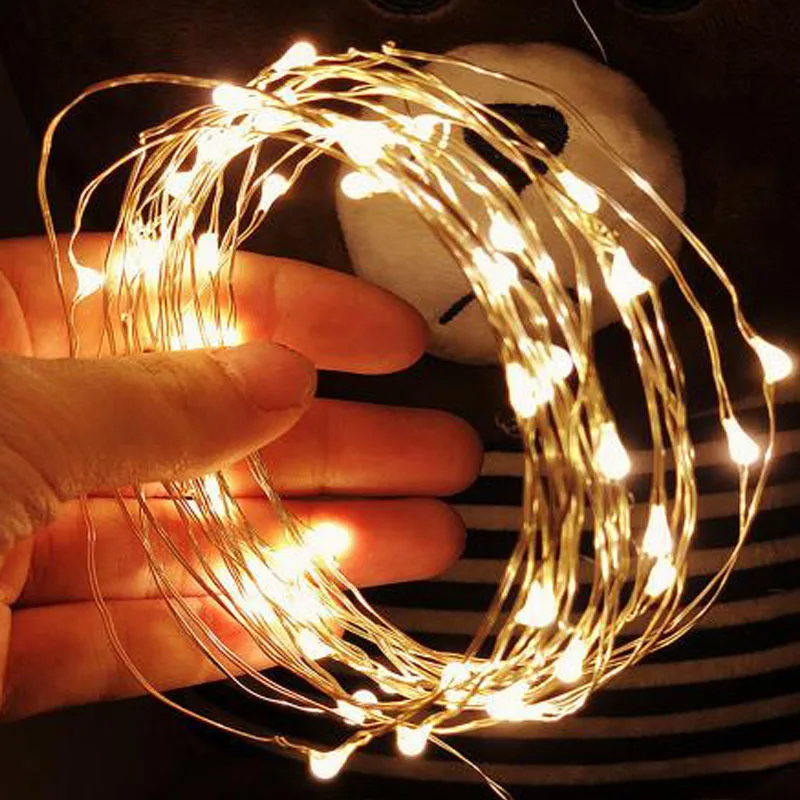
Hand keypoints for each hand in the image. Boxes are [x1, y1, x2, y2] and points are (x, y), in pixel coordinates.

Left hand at [0, 236, 480, 719]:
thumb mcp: (11, 418)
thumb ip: (152, 401)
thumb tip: (274, 375)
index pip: (172, 296)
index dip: (294, 309)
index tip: (387, 333)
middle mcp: (8, 436)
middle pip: (207, 427)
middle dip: (338, 440)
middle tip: (435, 447)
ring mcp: (2, 548)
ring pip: (187, 539)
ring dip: (311, 543)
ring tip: (419, 534)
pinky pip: (136, 636)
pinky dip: (228, 628)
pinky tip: (317, 610)